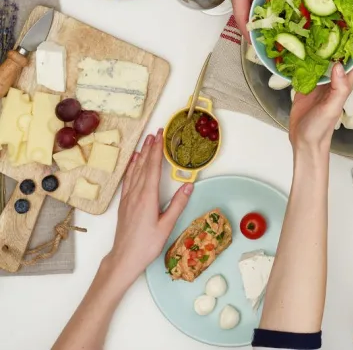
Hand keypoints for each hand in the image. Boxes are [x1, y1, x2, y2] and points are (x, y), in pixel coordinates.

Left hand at [106, 130, 192, 285]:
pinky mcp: (124, 204)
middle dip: (150, 148)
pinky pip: (128, 180)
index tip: (161, 136)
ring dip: (141, 156)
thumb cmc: (147, 244)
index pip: (152, 168)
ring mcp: (128, 198)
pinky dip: (131, 168)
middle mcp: (136, 194)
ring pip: (134, 172)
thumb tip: (189, 185)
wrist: (124, 258)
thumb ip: (178, 204)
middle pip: (143, 166)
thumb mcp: (167, 226)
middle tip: (155, 133)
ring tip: (145, 142)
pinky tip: (133, 163)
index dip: (157, 151)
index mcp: (147, 197)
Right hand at [289, 19, 352, 153]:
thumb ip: (338, 89)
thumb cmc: (320, 129)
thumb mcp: (331, 109)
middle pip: (345, 48)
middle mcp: (336, 76)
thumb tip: (339, 66)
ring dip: (326, 36)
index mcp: (346, 81)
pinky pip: (308, 60)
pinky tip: (301, 37)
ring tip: (323, 16)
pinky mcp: (307, 80)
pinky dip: (306, 48)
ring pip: (326, 52)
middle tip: (345, 9)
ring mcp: (322, 77)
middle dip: (348, 30)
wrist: (304, 141)